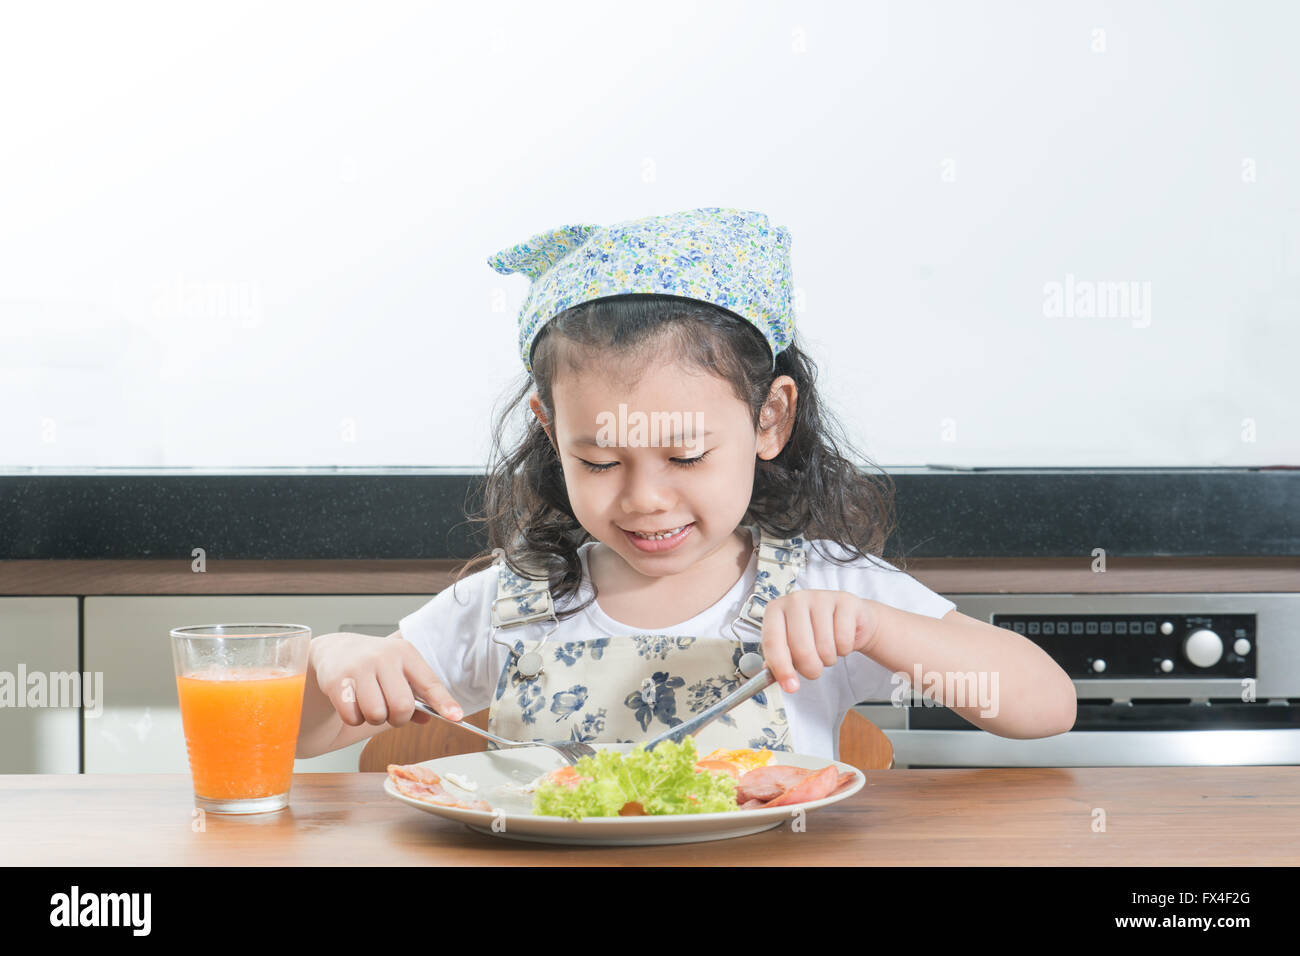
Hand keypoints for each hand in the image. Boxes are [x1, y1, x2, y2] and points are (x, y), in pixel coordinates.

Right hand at [308, 632, 461, 726]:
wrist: (335, 651)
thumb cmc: (373, 665)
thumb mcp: (398, 672)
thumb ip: (416, 695)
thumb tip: (430, 718)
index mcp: (406, 653)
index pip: (430, 682)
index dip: (444, 703)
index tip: (456, 717)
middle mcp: (384, 657)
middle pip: (402, 706)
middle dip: (398, 719)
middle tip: (390, 712)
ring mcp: (360, 667)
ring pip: (376, 714)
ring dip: (374, 719)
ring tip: (369, 704)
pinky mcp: (338, 681)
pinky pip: (353, 717)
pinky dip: (354, 718)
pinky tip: (351, 703)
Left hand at [759, 591, 878, 692]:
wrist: (848, 620)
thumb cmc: (814, 633)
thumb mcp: (792, 645)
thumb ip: (779, 661)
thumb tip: (776, 678)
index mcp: (776, 610)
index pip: (772, 641)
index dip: (781, 668)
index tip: (790, 687)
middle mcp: (796, 600)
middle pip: (800, 647)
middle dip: (810, 668)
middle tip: (814, 669)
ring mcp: (820, 598)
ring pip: (824, 646)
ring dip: (828, 659)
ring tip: (827, 650)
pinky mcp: (845, 601)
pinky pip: (844, 640)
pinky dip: (844, 649)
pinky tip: (840, 640)